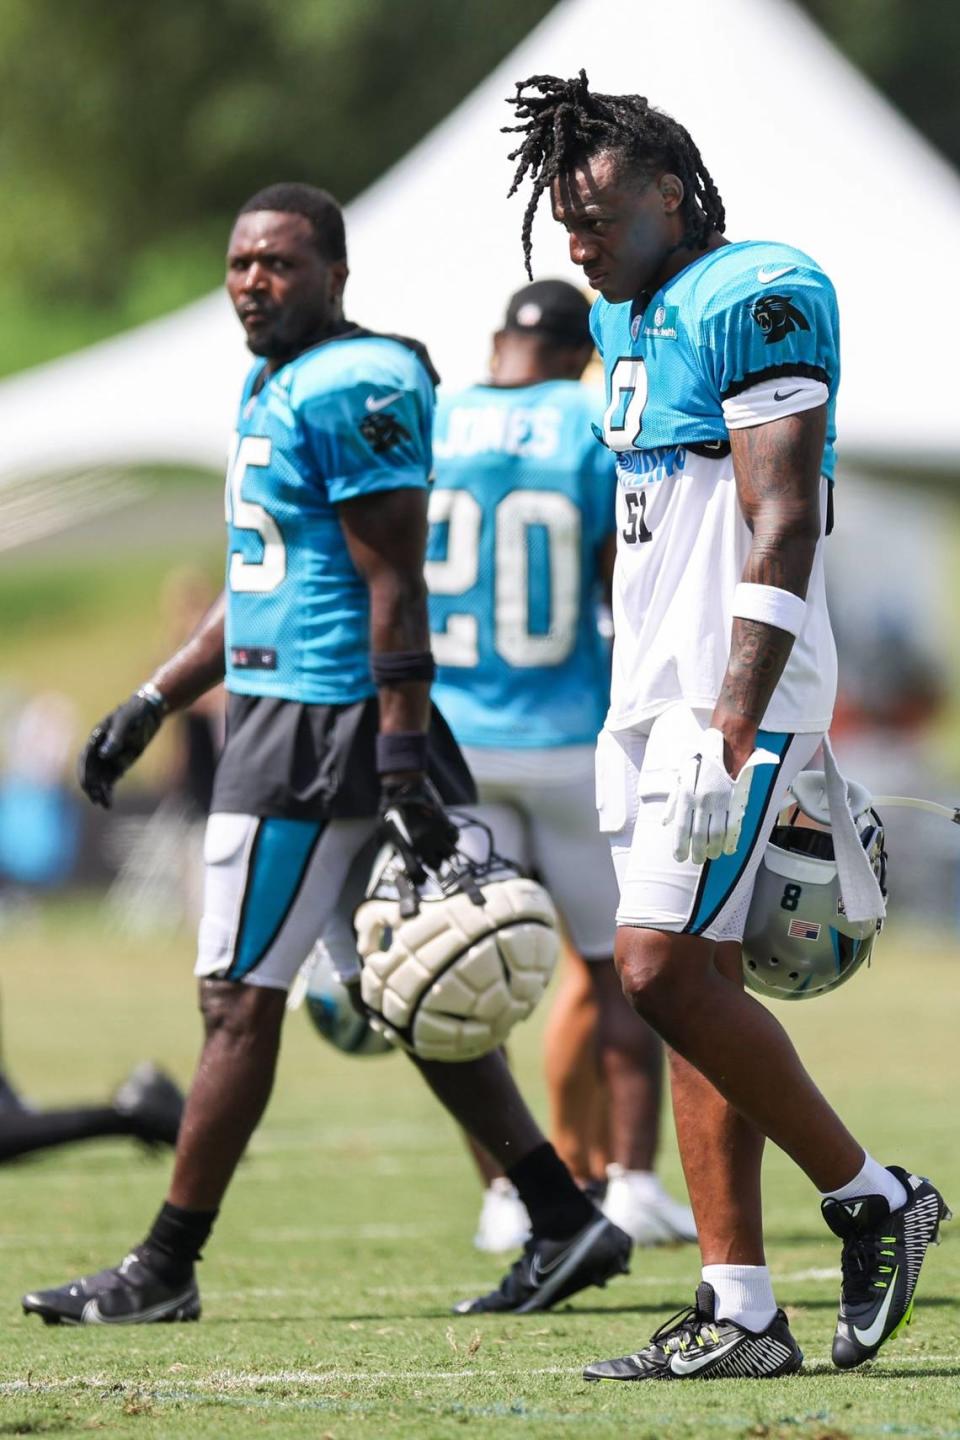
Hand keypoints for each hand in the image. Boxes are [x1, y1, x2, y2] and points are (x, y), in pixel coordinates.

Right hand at [77, 687, 166, 807]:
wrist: (149, 711)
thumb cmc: (135, 713)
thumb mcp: (126, 722)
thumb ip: (115, 738)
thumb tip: (103, 755)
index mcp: (95, 739)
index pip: (85, 759)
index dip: (85, 773)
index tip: (87, 786)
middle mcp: (99, 750)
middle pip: (91, 772)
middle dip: (92, 787)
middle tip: (97, 800)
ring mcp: (109, 758)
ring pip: (100, 778)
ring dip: (100, 792)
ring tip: (105, 805)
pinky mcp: (120, 763)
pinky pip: (111, 779)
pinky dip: (109, 790)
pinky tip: (110, 802)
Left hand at [378, 773, 457, 881]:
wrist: (403, 788)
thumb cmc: (388, 810)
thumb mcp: (381, 832)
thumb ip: (387, 848)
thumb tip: (386, 858)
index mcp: (406, 848)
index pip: (416, 873)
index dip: (418, 880)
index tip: (419, 879)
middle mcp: (424, 843)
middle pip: (436, 866)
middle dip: (433, 865)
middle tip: (429, 860)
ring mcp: (436, 833)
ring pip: (450, 854)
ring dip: (445, 854)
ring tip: (439, 849)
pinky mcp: (444, 822)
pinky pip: (455, 836)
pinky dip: (452, 838)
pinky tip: (445, 835)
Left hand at [663, 727, 777, 863]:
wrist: (724, 746)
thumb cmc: (699, 763)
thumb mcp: (681, 779)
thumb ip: (673, 803)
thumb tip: (665, 823)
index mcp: (686, 795)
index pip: (682, 828)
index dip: (680, 846)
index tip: (680, 858)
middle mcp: (702, 800)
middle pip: (700, 835)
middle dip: (698, 852)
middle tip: (697, 860)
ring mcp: (720, 801)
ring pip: (717, 833)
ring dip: (714, 849)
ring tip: (711, 856)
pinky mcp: (735, 800)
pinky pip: (733, 825)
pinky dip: (731, 840)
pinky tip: (728, 849)